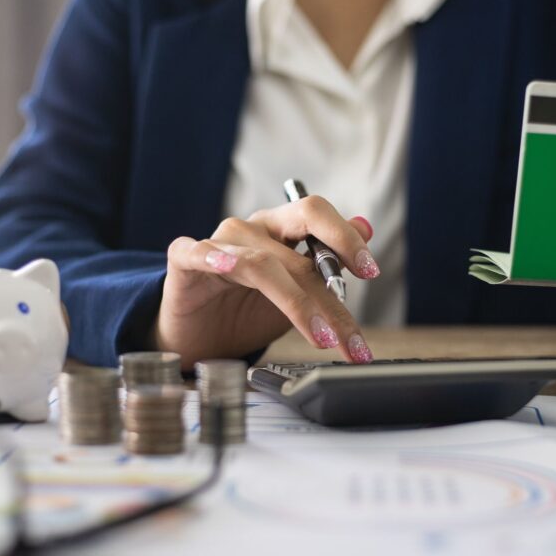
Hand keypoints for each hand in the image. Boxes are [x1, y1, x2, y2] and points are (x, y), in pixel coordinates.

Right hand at [152, 196, 378, 366]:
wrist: (197, 338)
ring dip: (297, 302)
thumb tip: (367, 226)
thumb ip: (328, 264)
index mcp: (281, 229)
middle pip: (297, 240)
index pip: (317, 217)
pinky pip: (197, 252)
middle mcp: (252, 229)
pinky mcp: (184, 261)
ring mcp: (217, 243)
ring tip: (322, 338)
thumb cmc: (245, 311)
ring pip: (261, 262)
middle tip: (349, 325)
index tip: (371, 271)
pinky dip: (212, 257)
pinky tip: (227, 268)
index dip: (346, 238)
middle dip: (331, 287)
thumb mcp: (296, 293)